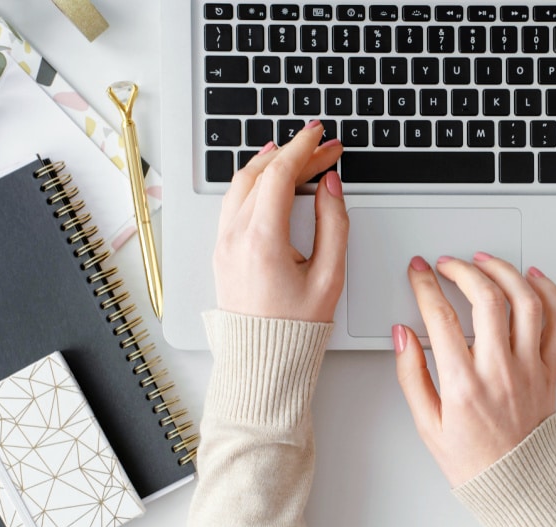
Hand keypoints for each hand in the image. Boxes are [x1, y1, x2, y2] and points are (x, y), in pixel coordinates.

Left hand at [213, 123, 347, 321]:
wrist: (263, 361)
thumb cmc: (296, 327)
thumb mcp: (330, 276)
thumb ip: (333, 224)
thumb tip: (330, 186)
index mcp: (262, 240)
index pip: (280, 174)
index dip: (304, 148)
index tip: (322, 136)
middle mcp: (235, 236)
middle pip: (260, 173)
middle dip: (292, 152)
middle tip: (322, 146)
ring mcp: (224, 243)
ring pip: (241, 183)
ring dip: (269, 163)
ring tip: (294, 153)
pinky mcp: (222, 250)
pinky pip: (233, 201)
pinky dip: (253, 181)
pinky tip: (268, 178)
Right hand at [393, 253, 555, 486]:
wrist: (519, 485)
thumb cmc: (474, 460)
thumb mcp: (427, 424)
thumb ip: (412, 374)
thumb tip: (402, 335)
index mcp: (464, 385)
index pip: (441, 318)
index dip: (425, 286)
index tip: (418, 272)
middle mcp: (500, 371)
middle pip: (486, 299)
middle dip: (463, 270)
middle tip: (448, 264)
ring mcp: (529, 368)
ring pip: (525, 302)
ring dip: (505, 272)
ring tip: (485, 261)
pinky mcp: (550, 370)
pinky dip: (549, 293)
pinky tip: (533, 278)